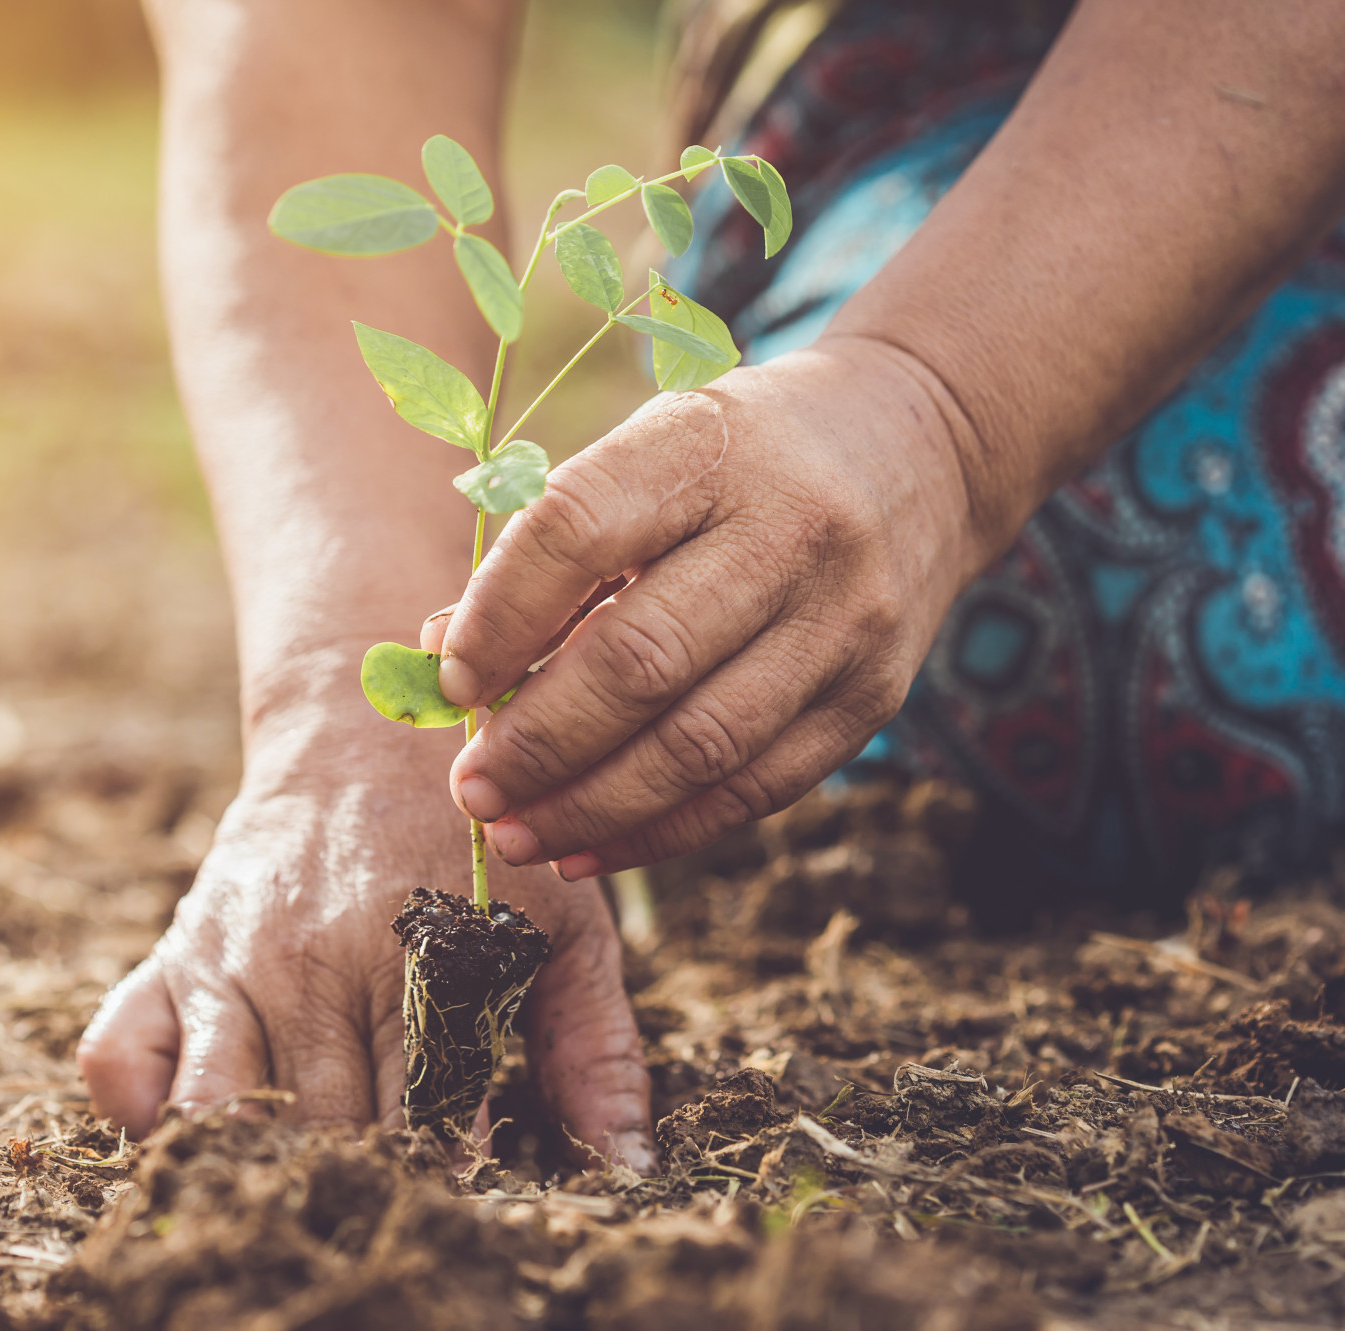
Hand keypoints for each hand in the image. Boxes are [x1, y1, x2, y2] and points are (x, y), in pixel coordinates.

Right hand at [76, 702, 655, 1170]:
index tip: (456, 1197)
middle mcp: (312, 963)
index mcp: (416, 958)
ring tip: (289, 1186)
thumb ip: (595, 1050)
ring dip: (246, 1162)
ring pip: (212, 1112)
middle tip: (379, 1200)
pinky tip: (195, 1132)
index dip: (441, 1177)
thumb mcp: (563, 928)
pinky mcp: (174, 954)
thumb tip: (623, 1168)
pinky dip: (139, 1112)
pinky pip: (118, 1057)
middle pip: (321, 1130)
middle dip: (353, 1183)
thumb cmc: (479, 844)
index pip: (423, 1117)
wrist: (368, 730)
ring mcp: (230, 961)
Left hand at [428, 336, 983, 879]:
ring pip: (700, 745)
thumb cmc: (740, 462)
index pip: (580, 530)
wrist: (922, 449)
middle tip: (471, 788)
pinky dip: (660, 832)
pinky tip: (587, 850)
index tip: (452, 678)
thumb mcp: (648, 457)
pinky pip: (755, 790)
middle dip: (538, 741)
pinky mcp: (873, 698)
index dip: (502, 613)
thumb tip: (441, 660)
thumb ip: (548, 552)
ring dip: (590, 807)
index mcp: (708, 447)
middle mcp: (789, 530)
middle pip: (641, 659)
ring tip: (515, 834)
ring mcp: (842, 621)